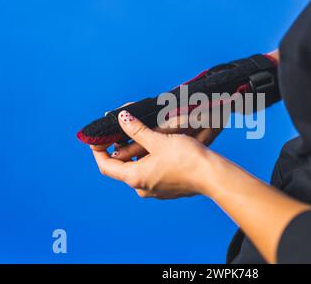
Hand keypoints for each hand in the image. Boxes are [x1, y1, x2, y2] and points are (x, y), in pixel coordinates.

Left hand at [91, 110, 212, 198]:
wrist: (212, 175)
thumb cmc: (186, 158)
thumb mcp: (158, 140)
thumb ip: (137, 130)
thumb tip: (121, 119)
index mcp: (135, 177)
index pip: (106, 166)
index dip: (98, 150)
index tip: (98, 138)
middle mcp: (142, 188)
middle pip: (122, 167)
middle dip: (120, 149)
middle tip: (121, 131)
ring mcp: (155, 190)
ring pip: (138, 169)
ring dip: (137, 153)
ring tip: (141, 135)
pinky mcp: (167, 189)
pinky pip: (152, 173)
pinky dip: (149, 160)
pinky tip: (158, 147)